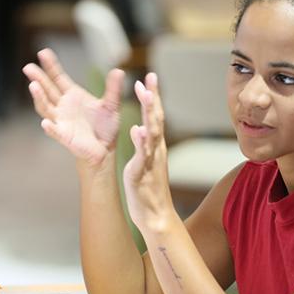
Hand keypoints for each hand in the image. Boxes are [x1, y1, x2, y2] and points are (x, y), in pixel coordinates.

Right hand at [23, 48, 124, 166]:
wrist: (105, 148)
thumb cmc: (105, 126)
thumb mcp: (111, 105)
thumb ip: (113, 89)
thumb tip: (119, 70)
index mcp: (72, 96)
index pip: (58, 78)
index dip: (50, 66)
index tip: (43, 52)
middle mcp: (62, 106)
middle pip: (47, 90)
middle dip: (38, 78)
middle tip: (28, 67)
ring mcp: (61, 121)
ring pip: (46, 108)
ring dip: (39, 98)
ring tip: (33, 86)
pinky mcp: (64, 136)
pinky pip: (55, 131)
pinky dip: (50, 127)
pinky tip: (45, 124)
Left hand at [123, 73, 175, 233]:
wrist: (157, 216)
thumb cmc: (149, 191)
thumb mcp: (146, 163)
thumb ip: (144, 145)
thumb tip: (139, 128)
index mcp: (155, 146)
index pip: (155, 116)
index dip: (153, 97)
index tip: (149, 78)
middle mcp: (156, 149)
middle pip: (156, 118)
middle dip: (153, 97)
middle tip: (150, 77)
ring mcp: (151, 160)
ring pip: (152, 132)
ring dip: (149, 113)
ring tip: (146, 95)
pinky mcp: (142, 172)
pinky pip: (142, 155)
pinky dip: (141, 142)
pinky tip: (137, 129)